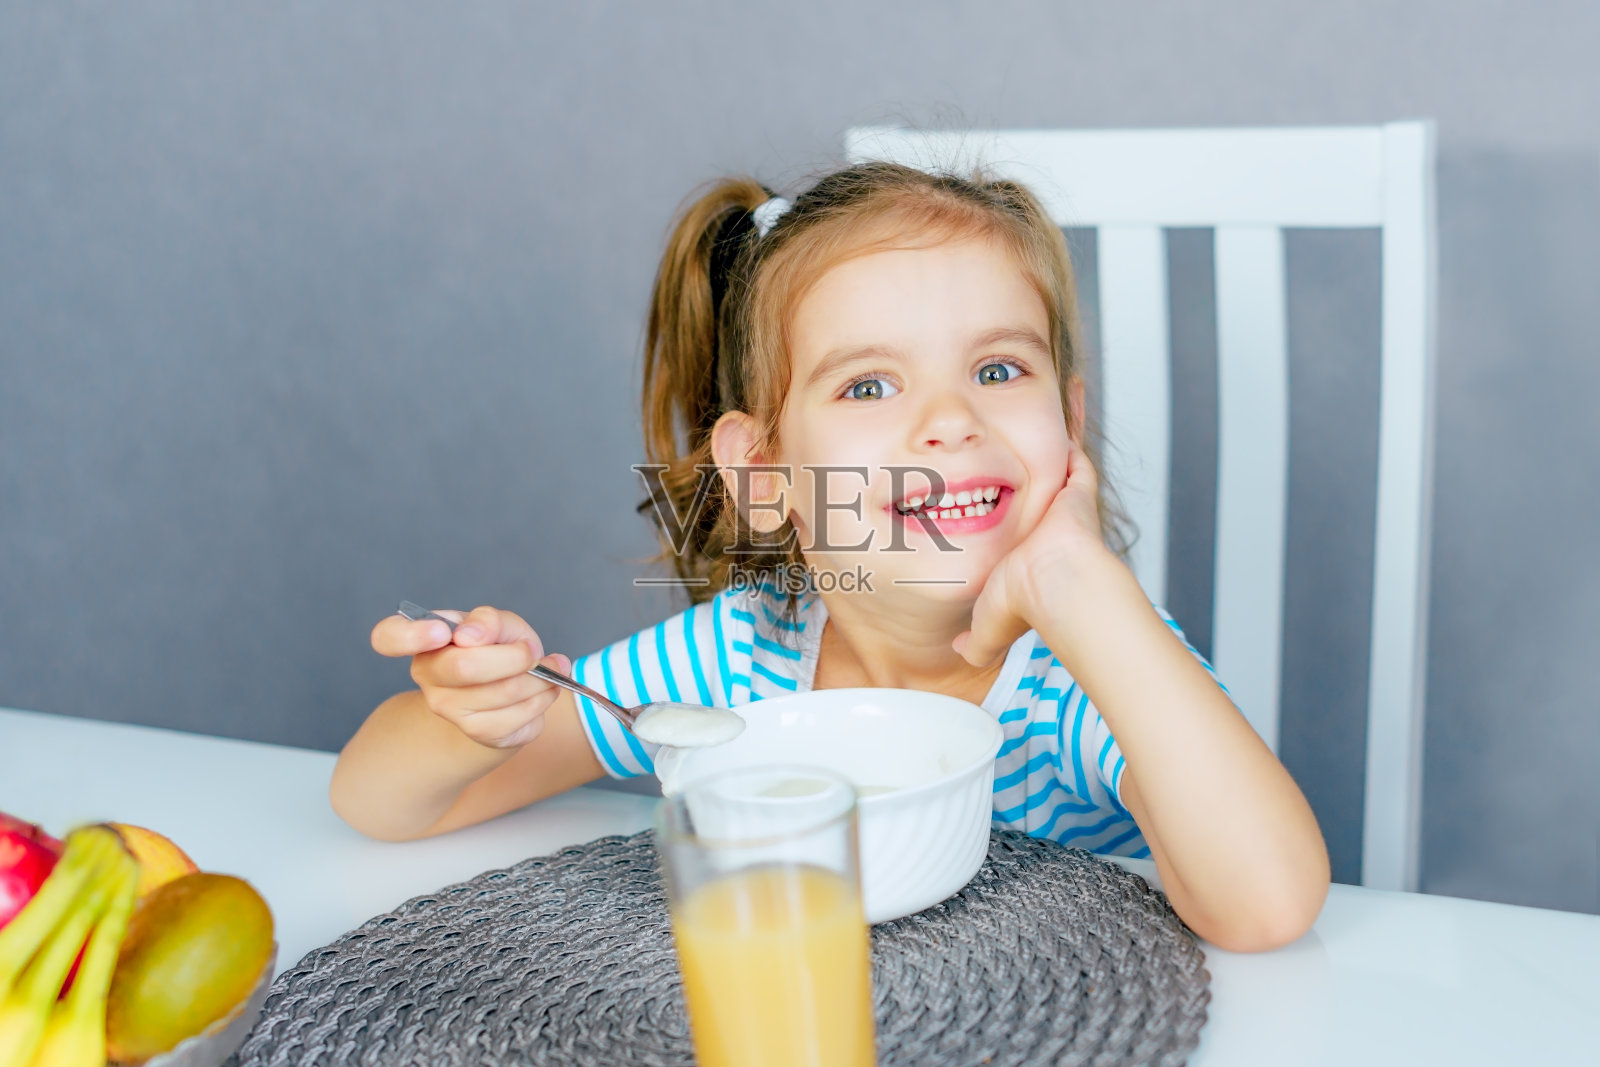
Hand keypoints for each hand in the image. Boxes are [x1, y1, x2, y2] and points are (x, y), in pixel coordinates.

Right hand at [370, 606, 571, 748]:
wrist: (509, 691)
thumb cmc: (499, 648)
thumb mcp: (499, 624)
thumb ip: (489, 621)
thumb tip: (472, 634)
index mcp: (425, 638)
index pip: (388, 637)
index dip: (410, 635)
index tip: (440, 633)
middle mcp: (427, 674)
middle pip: (466, 666)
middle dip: (514, 656)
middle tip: (531, 650)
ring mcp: (448, 708)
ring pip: (504, 691)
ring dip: (538, 678)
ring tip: (546, 669)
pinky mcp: (477, 732)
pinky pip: (519, 715)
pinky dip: (542, 698)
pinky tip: (544, 690)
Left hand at [954, 441, 1109, 666]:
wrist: (1054, 585)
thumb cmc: (1023, 603)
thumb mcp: (987, 628)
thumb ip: (974, 643)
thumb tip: (958, 650)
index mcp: (1031, 563)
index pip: (1022, 544)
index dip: (1010, 531)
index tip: (990, 516)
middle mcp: (1050, 537)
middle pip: (1039, 510)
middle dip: (1027, 494)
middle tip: (1006, 472)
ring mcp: (1066, 514)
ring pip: (1058, 485)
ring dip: (1048, 468)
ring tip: (1026, 445)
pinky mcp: (1078, 494)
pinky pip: (1076, 463)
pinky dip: (1069, 449)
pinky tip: (1055, 432)